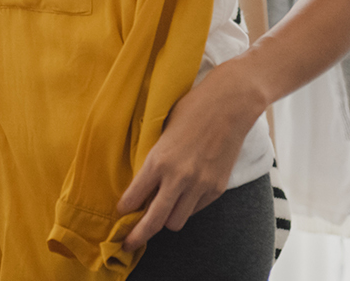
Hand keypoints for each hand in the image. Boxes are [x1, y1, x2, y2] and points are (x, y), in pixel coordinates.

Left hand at [114, 64, 266, 250]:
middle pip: (154, 221)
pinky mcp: (217, 189)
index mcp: (159, 161)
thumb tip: (142, 179)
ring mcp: (200, 186)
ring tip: (159, 214)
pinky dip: (186, 208)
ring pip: (176, 222)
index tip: (120, 213)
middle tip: (128, 243)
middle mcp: (178, 178)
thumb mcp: (162, 131)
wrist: (229, 106)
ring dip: (166, 220)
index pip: (134, 197)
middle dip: (138, 236)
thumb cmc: (191, 110)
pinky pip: (195, 210)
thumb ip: (153, 158)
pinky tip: (182, 198)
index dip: (124, 209)